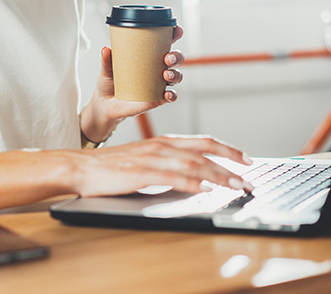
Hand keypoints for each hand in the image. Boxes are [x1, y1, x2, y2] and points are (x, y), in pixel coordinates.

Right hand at [70, 135, 253, 196]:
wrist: (81, 167)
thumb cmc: (112, 166)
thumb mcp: (145, 160)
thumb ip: (168, 164)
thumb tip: (193, 177)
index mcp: (163, 142)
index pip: (202, 141)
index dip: (227, 148)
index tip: (245, 158)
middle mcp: (161, 146)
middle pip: (204, 150)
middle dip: (231, 161)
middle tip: (249, 174)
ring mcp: (151, 158)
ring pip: (193, 164)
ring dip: (219, 176)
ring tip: (237, 185)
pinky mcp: (141, 173)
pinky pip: (172, 177)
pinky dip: (192, 182)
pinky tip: (205, 189)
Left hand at [81, 26, 184, 141]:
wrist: (105, 105)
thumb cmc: (109, 83)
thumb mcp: (106, 69)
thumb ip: (107, 60)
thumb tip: (106, 49)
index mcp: (147, 56)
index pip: (164, 42)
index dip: (173, 35)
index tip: (176, 30)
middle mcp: (156, 69)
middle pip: (175, 59)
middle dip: (177, 56)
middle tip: (168, 58)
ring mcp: (158, 84)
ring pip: (176, 76)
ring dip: (175, 74)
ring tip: (166, 74)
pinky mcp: (156, 99)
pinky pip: (170, 97)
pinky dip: (172, 95)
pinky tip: (166, 94)